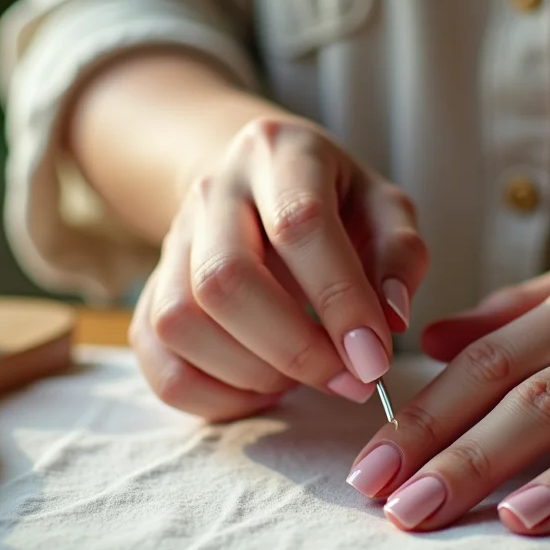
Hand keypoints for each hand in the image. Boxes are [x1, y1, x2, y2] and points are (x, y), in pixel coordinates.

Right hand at [130, 118, 427, 420]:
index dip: (339, 301)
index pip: (300, 224)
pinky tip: (262, 390)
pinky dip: (212, 395)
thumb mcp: (383, 208)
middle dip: (293, 348)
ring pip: (180, 321)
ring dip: (251, 373)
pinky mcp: (150, 293)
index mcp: (279, 154)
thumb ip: (399, 255)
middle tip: (346, 380)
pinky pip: (158, 361)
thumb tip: (391, 319)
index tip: (373, 359)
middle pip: (224, 279)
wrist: (255, 181)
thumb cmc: (334, 200)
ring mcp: (171, 241)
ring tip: (302, 378)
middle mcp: (212, 191)